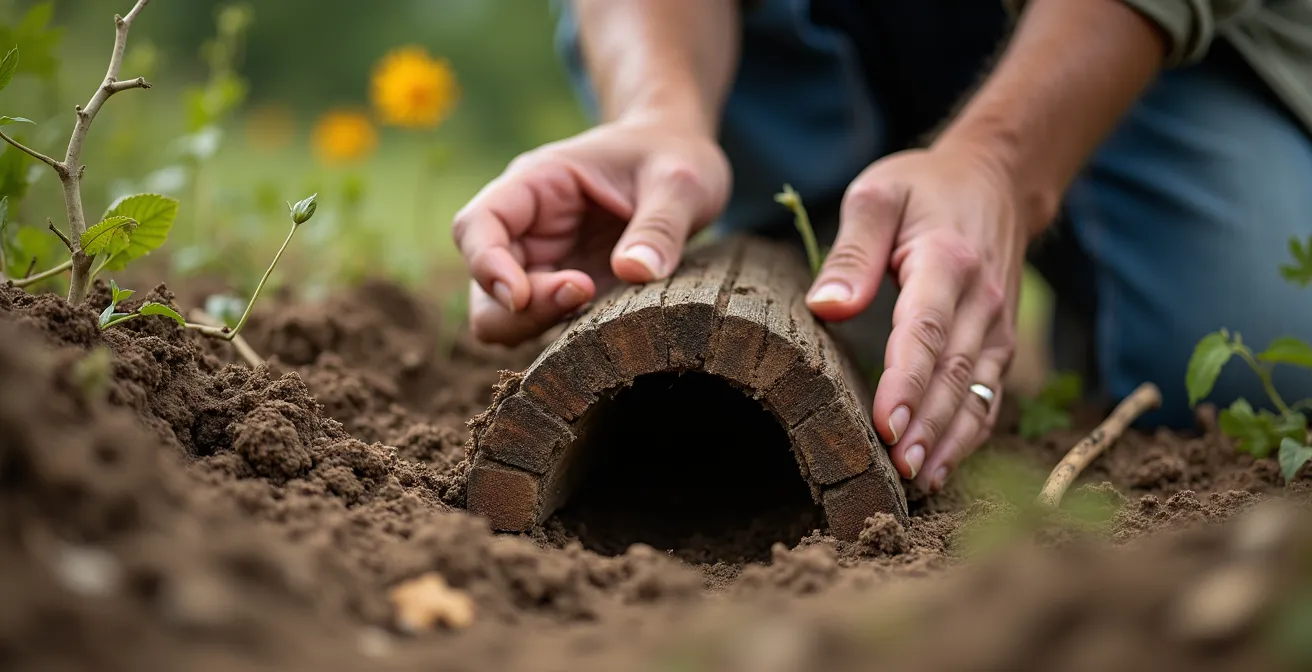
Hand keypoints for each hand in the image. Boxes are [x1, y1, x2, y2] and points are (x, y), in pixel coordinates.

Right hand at [452, 118, 729, 344]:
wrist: (681, 160)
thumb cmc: (672, 155)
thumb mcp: (679, 182)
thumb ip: (660, 225)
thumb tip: (635, 272)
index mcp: (535, 184)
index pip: (477, 225)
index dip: (485, 264)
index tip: (520, 296)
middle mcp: (528, 227)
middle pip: (483, 282)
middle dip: (520, 307)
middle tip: (584, 295)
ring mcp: (546, 263)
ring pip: (506, 314)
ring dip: (540, 324)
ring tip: (601, 303)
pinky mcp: (570, 291)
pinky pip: (545, 324)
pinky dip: (565, 334)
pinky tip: (610, 319)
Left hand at [807, 143, 1031, 492]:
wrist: (994, 180)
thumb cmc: (922, 189)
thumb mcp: (877, 196)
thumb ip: (852, 252)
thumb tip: (827, 307)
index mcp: (947, 262)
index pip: (926, 331)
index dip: (907, 383)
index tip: (885, 425)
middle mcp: (983, 300)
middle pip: (953, 374)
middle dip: (926, 426)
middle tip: (897, 471)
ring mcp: (998, 327)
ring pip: (976, 395)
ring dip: (948, 441)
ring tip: (919, 482)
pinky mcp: (1002, 345)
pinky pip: (988, 398)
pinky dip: (968, 437)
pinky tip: (941, 470)